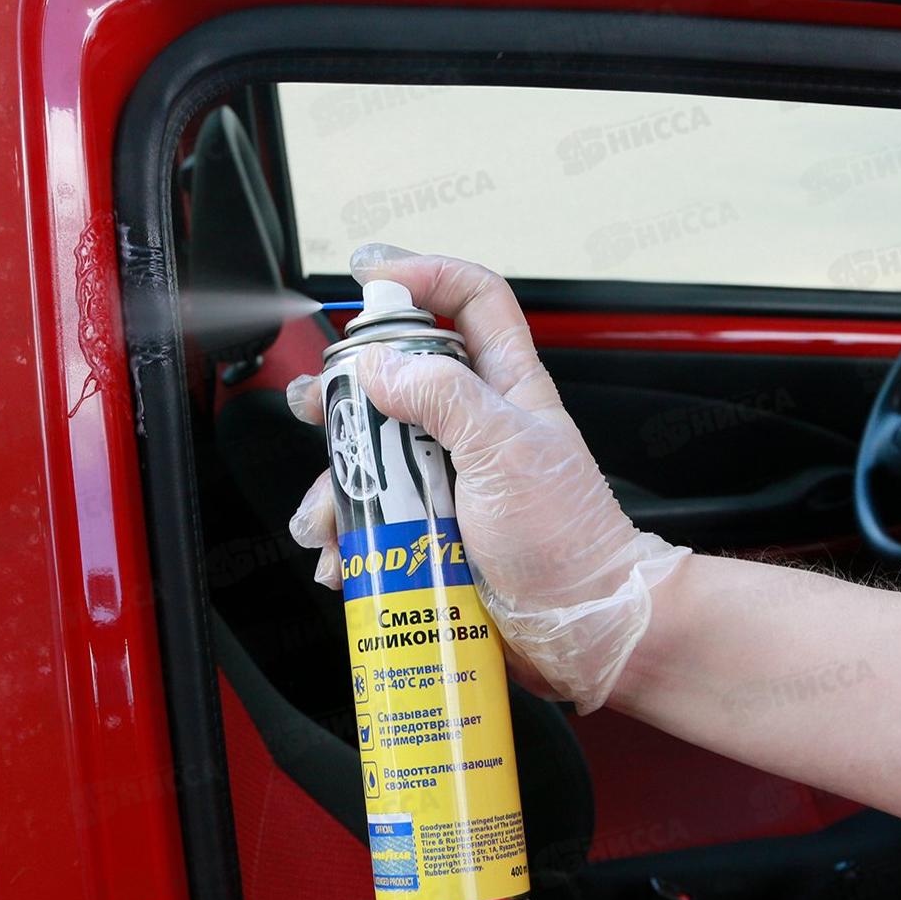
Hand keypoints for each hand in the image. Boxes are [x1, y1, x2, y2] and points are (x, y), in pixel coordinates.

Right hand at [287, 245, 687, 712]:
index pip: (470, 299)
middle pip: (398, 375)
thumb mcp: (506, 451)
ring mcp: (449, 477)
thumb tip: (380, 364)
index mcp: (506, 386)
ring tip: (325, 515)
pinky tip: (340, 555)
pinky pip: (372, 516)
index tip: (370, 273)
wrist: (582, 626)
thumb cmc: (567, 539)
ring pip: (372, 452)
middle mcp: (473, 425)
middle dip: (346, 388)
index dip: (423, 273)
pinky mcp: (430, 528)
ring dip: (335, 481)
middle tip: (318, 405)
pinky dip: (345, 534)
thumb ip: (443, 396)